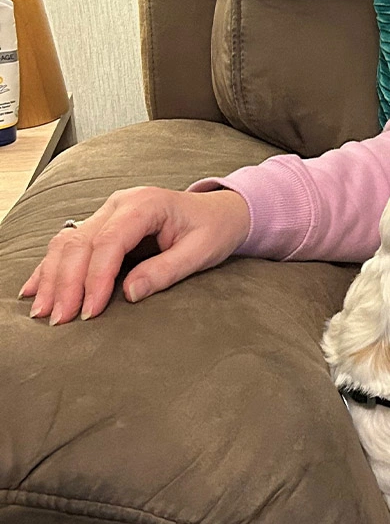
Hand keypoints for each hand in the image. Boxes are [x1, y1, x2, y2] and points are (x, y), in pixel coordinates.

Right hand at [20, 187, 251, 324]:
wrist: (220, 212)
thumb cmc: (214, 229)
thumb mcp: (201, 252)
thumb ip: (166, 271)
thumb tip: (130, 293)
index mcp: (145, 205)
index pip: (109, 242)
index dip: (96, 278)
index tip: (91, 310)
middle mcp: (120, 204)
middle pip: (80, 243)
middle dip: (67, 284)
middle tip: (61, 320)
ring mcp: (108, 212)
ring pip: (67, 243)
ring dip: (52, 278)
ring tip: (43, 312)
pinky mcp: (102, 224)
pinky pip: (69, 244)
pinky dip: (50, 268)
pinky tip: (34, 289)